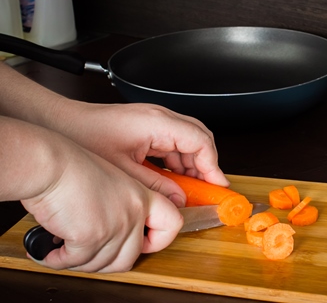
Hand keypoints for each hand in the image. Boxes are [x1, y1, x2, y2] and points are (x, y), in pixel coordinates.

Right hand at [19, 130, 182, 272]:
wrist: (50, 165)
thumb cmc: (72, 169)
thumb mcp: (113, 181)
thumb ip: (125, 206)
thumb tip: (122, 234)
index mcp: (142, 197)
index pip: (172, 224)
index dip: (159, 240)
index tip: (144, 243)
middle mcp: (133, 213)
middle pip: (131, 257)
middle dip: (108, 262)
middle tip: (91, 253)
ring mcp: (115, 226)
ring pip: (103, 264)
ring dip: (82, 262)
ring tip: (66, 250)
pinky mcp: (90, 237)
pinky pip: (76, 262)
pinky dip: (60, 260)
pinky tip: (52, 251)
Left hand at [53, 102, 228, 206]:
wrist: (59, 123)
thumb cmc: (83, 137)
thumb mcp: (124, 170)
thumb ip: (156, 186)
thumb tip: (178, 199)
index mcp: (157, 123)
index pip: (200, 141)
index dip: (212, 165)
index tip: (216, 185)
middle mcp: (160, 117)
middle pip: (199, 138)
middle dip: (206, 164)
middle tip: (207, 188)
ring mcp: (154, 120)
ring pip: (188, 140)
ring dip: (192, 164)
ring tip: (189, 188)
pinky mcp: (147, 125)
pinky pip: (173, 142)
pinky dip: (178, 161)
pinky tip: (172, 179)